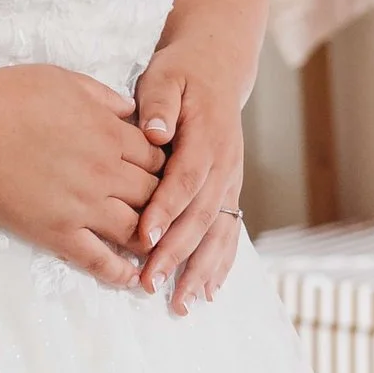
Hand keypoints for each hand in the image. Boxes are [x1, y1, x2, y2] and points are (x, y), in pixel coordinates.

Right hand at [0, 67, 164, 285]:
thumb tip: (132, 109)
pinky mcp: (57, 233)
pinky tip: (131, 279)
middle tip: (163, 210)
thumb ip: (103, 97)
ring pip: (136, 229)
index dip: (162, 164)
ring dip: (151, 239)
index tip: (159, 172)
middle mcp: (105, 173)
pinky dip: (119, 272)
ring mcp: (83, 207)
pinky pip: (98, 259)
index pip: (157, 156)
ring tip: (158, 247)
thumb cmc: (6, 99)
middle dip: (162, 201)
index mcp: (109, 133)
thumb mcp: (64, 80)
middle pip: (154, 194)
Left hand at [133, 39, 246, 310]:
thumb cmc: (182, 75)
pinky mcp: (229, 193)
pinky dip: (218, 266)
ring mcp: (231, 182)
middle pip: (202, 216)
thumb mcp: (166, 77)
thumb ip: (159, 104)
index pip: (185, 180)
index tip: (142, 237)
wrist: (216, 68)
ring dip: (200, 270)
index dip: (165, 210)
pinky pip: (228, 234)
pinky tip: (206, 293)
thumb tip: (153, 131)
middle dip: (177, 253)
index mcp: (207, 138)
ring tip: (180, 303)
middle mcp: (225, 165)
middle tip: (150, 282)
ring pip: (218, 233)